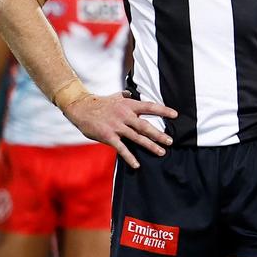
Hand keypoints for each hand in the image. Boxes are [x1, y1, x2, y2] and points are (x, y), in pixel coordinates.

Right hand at [62, 91, 176, 167]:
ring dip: (150, 146)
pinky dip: (129, 157)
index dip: (163, 110)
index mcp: (129, 105)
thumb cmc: (100, 103)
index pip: (150, 106)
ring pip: (137, 137)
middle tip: (170, 141)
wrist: (80, 108)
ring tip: (162, 152)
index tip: (176, 115)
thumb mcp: (116, 96)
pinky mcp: (108, 136)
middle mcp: (125, 115)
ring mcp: (117, 126)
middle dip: (159, 134)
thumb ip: (126, 96)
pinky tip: (137, 164)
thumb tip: (132, 92)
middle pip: (146, 126)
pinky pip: (121, 148)